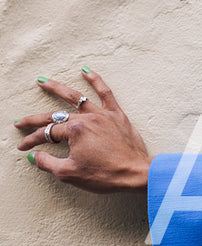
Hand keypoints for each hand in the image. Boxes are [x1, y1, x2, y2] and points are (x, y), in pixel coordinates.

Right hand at [16, 70, 150, 192]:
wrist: (137, 174)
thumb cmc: (105, 175)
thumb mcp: (69, 173)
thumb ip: (47, 162)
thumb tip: (34, 155)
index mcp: (75, 131)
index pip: (47, 133)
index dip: (32, 141)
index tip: (24, 148)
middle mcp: (88, 118)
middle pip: (55, 116)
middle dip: (35, 120)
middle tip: (20, 122)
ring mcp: (103, 115)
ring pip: (77, 98)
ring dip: (57, 89)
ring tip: (42, 82)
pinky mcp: (118, 116)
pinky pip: (107, 94)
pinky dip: (97, 81)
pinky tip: (86, 70)